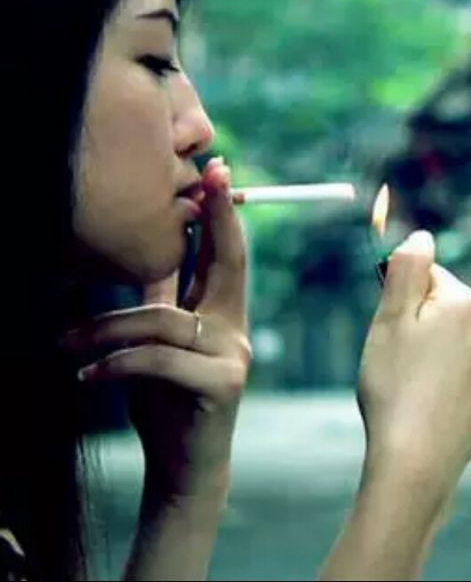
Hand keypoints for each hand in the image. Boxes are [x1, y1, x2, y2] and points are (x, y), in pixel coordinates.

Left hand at [62, 159, 250, 496]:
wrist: (183, 465)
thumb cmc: (167, 400)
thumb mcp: (163, 347)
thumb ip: (167, 305)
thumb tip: (152, 258)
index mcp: (223, 316)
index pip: (227, 257)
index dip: (223, 215)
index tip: (219, 174)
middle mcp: (236, 329)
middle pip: (227, 264)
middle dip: (217, 218)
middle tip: (208, 178)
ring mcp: (233, 356)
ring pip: (164, 319)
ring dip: (108, 328)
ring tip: (66, 343)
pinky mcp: (221, 384)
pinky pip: (157, 359)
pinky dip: (114, 363)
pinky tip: (86, 377)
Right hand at [359, 231, 470, 491]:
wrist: (415, 460)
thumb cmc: (394, 385)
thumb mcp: (389, 318)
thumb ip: (407, 267)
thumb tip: (423, 235)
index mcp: (464, 304)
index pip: (429, 276)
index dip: (402, 298)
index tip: (390, 326)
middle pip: (447, 308)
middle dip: (422, 324)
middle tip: (398, 358)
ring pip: (461, 342)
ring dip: (439, 352)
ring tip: (415, 385)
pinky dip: (453, 381)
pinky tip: (434, 403)